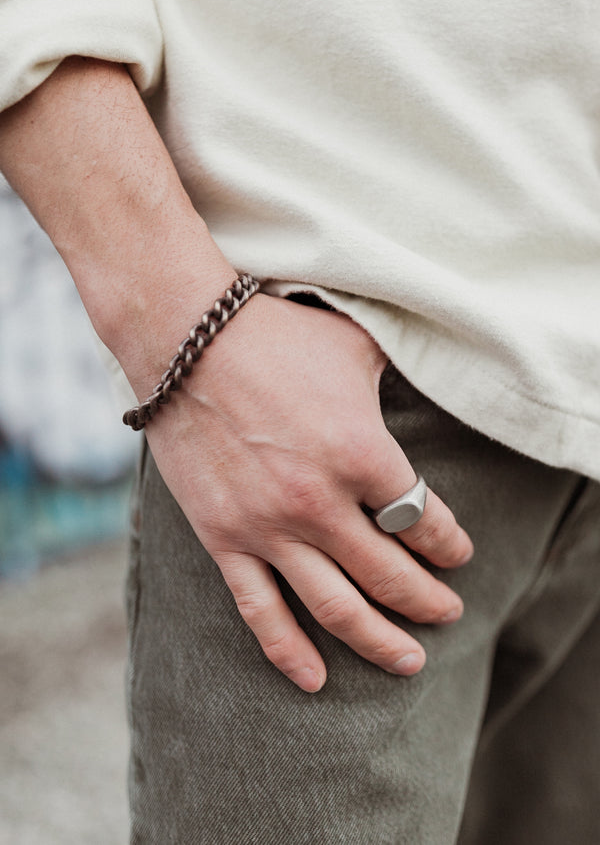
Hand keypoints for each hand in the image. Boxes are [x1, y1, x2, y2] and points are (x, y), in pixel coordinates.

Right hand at [144, 294, 472, 691]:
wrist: (184, 340)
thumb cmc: (275, 336)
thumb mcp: (353, 346)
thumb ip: (394, 376)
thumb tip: (424, 374)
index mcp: (363, 453)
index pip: (424, 520)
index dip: (450, 544)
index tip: (457, 553)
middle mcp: (321, 503)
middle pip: (391, 574)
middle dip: (429, 601)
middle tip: (447, 612)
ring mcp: (269, 528)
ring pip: (336, 608)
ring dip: (379, 640)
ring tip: (409, 661)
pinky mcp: (224, 539)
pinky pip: (260, 610)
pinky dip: (289, 651)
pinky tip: (315, 679)